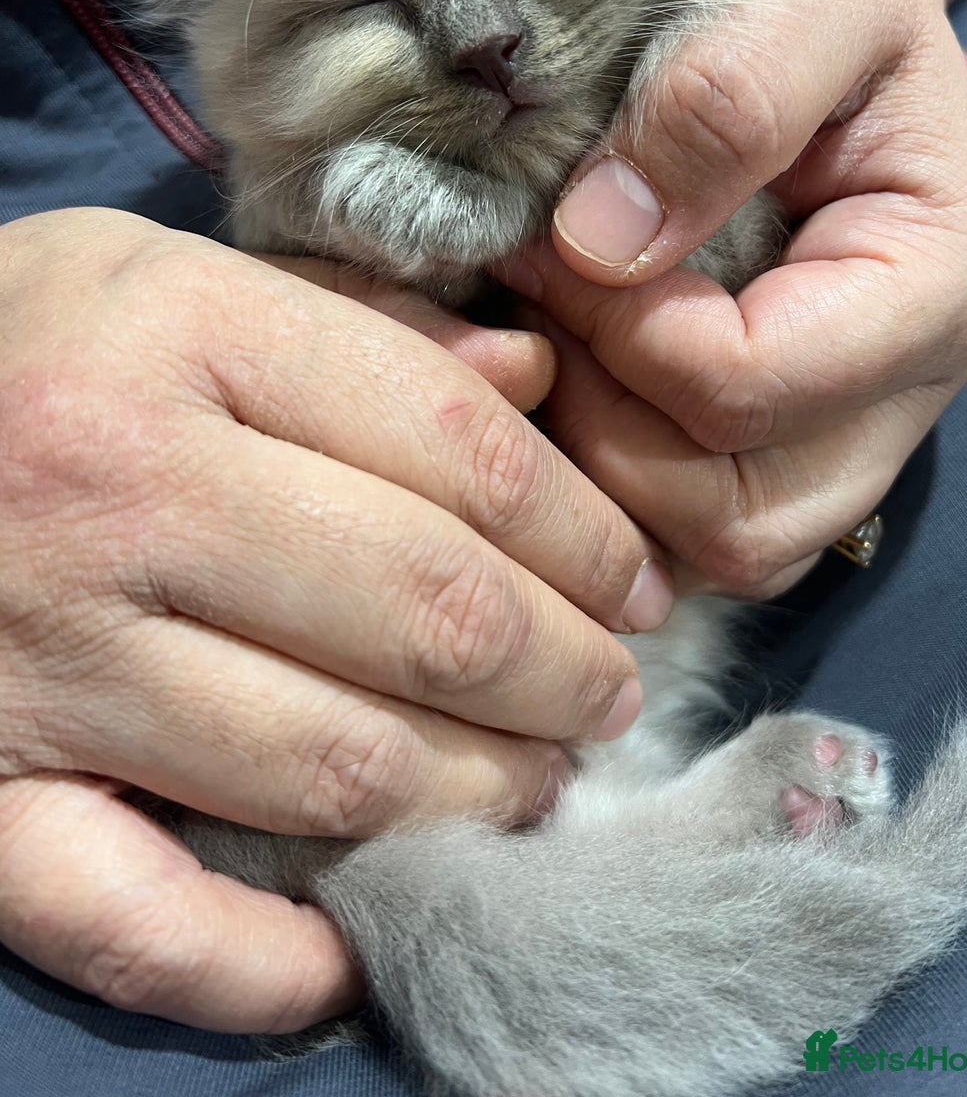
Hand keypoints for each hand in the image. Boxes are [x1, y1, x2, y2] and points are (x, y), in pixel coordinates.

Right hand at [0, 209, 670, 1030]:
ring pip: (325, 765)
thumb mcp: (175, 276)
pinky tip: (349, 952)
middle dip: (561, 669)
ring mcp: (42, 661)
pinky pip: (134, 918)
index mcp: (185, 337)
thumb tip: (533, 387)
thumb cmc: (21, 342)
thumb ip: (361, 325)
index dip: (582, 530)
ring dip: (472, 794)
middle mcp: (119, 497)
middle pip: (422, 610)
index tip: (634, 582)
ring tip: (534, 783)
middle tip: (610, 691)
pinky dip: (257, 963)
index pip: (457, 448)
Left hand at [504, 0, 966, 597]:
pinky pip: (681, 547)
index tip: (551, 240)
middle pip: (737, 519)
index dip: (625, 327)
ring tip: (548, 347)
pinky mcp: (775, 469)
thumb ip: (724, 100)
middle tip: (539, 307)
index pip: (754, 386)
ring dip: (594, 472)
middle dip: (604, 424)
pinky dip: (603, 491)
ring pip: (705, 558)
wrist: (811, 29)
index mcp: (936, 287)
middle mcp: (900, 402)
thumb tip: (601, 240)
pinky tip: (563, 385)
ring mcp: (837, 452)